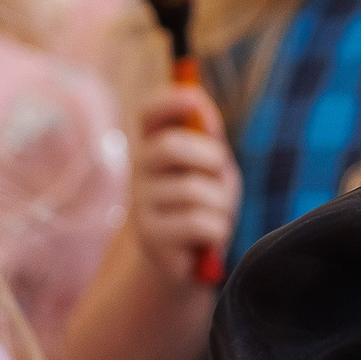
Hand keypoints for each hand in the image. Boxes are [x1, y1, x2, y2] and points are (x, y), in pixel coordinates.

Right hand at [130, 86, 240, 286]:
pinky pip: (199, 223)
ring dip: (221, 203)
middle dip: (208, 156)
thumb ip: (208, 137)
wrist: (190, 261)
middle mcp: (139, 172)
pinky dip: (217, 229)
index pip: (149, 113)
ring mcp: (140, 205)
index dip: (168, 100)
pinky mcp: (150, 237)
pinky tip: (207, 238)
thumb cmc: (204, 205)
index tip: (193, 98)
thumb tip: (199, 106)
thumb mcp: (213, 168)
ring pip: (194, 191)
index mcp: (155, 147)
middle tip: (219, 172)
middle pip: (169, 147)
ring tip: (215, 215)